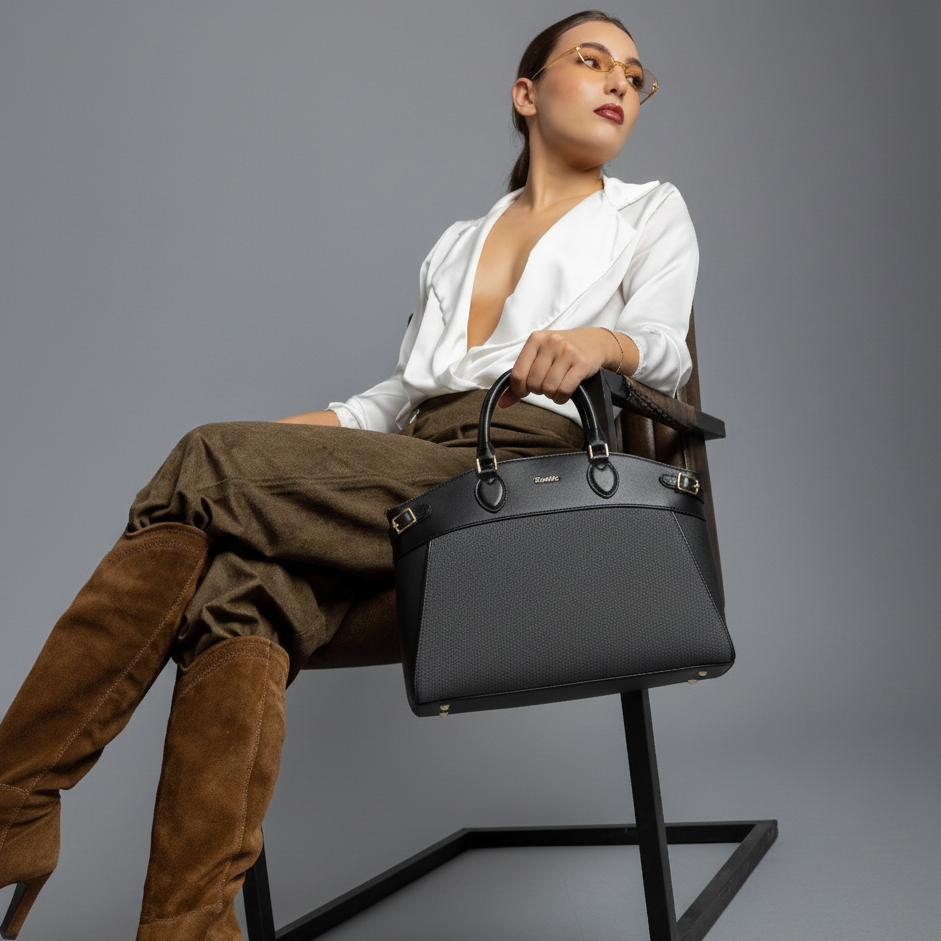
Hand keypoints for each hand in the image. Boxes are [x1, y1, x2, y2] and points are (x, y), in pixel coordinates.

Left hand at [498, 328, 635, 408]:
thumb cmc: (562, 351)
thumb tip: (502, 403)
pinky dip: (562, 398)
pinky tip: (564, 392)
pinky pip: (564, 390)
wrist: (595, 342)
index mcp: (535, 339)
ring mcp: (567, 352)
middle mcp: (551, 343)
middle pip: (533, 383)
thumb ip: (520, 379)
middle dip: (538, 391)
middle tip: (546, 385)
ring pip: (549, 388)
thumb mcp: (539, 357)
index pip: (517, 374)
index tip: (526, 391)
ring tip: (556, 387)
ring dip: (551, 395)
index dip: (519, 389)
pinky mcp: (581, 363)